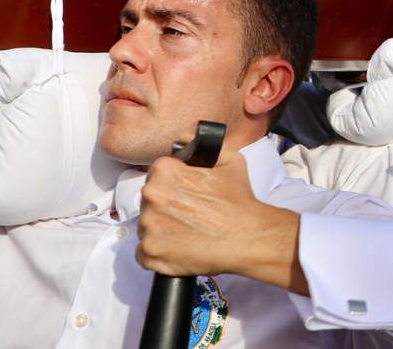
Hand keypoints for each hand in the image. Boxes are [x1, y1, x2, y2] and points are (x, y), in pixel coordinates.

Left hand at [136, 148, 306, 292]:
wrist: (247, 237)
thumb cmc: (238, 200)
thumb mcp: (229, 159)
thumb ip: (200, 143)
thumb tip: (183, 139)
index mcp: (164, 171)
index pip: (157, 175)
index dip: (174, 185)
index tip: (187, 195)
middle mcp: (151, 196)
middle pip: (150, 201)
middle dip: (167, 207)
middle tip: (191, 214)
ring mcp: (148, 225)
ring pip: (147, 226)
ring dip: (163, 230)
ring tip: (189, 232)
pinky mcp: (150, 251)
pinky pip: (145, 252)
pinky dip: (160, 252)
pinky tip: (180, 248)